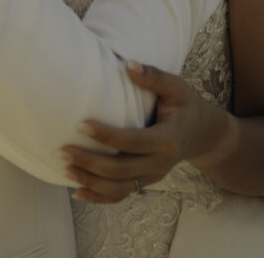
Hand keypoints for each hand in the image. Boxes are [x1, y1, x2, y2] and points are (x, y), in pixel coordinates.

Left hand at [60, 62, 226, 203]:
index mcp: (168, 139)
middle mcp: (160, 163)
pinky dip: (99, 197)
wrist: (200, 132)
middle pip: (121, 170)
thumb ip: (154, 76)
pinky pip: (121, 195)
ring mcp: (153, 176)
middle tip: (63, 150)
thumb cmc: (184, 105)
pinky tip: (78, 190)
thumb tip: (128, 64)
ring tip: (65, 168)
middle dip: (90, 163)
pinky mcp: (145, 182)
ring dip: (90, 181)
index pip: (132, 141)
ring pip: (118, 189)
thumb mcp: (177, 87)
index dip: (106, 135)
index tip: (80, 124)